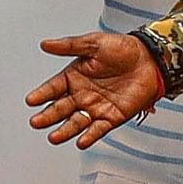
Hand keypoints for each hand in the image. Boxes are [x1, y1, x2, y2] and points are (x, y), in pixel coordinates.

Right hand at [27, 32, 165, 147]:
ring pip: (76, 122)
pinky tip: (81, 141)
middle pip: (60, 108)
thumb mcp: (94, 42)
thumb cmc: (124, 49)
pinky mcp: (111, 118)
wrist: (151, 60)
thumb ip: (69, 46)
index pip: (53, 88)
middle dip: (48, 116)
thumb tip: (45, 44)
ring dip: (65, 130)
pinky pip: (98, 129)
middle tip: (36, 122)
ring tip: (54, 137)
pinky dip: (90, 136)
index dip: (42, 94)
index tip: (31, 100)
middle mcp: (82, 94)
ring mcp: (95, 107)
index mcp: (74, 76)